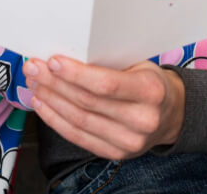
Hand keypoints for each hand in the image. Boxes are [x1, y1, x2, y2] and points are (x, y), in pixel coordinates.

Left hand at [24, 56, 185, 159]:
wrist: (172, 114)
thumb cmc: (151, 83)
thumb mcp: (140, 64)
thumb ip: (111, 63)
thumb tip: (67, 53)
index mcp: (151, 91)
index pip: (106, 84)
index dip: (76, 74)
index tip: (53, 61)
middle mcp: (142, 120)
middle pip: (87, 102)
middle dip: (54, 83)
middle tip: (34, 68)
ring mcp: (129, 141)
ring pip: (78, 120)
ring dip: (50, 100)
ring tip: (35, 83)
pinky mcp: (116, 153)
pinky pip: (78, 137)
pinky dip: (55, 120)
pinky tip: (43, 104)